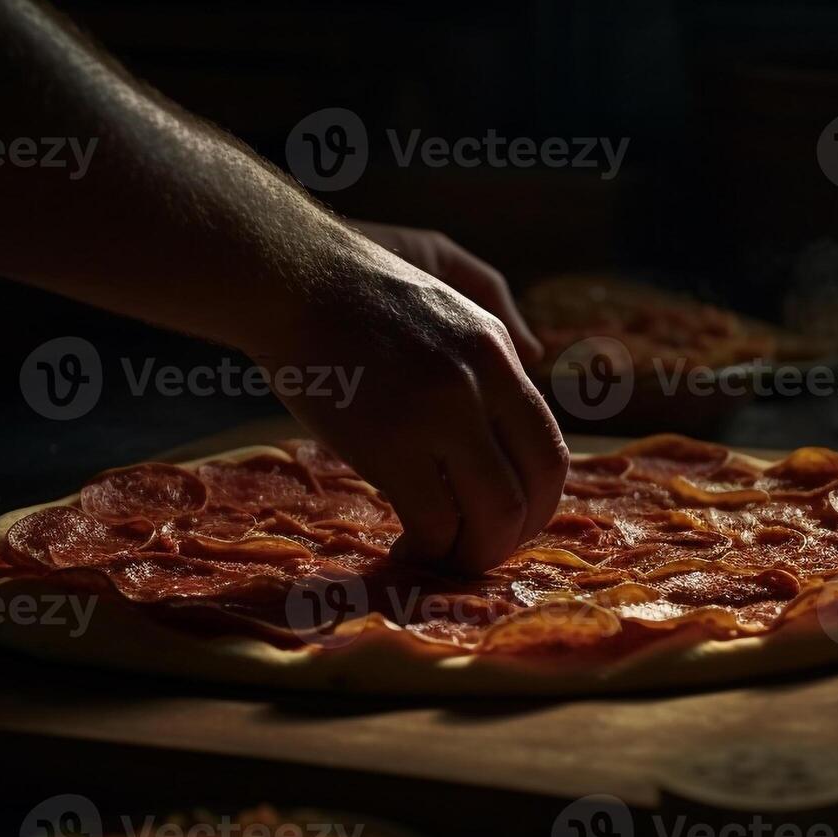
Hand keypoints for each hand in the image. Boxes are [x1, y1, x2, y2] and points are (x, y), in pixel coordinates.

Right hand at [256, 227, 567, 573]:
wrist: (287, 278)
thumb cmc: (353, 289)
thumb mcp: (445, 285)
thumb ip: (496, 319)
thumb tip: (537, 354)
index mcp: (498, 351)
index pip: (550, 450)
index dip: (537, 504)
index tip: (507, 525)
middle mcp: (481, 382)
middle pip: (532, 490)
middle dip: (509, 539)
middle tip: (476, 555)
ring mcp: (439, 412)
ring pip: (492, 514)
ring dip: (472, 555)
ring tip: (441, 559)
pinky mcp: (389, 442)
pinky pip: (433, 521)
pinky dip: (427, 550)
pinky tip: (404, 546)